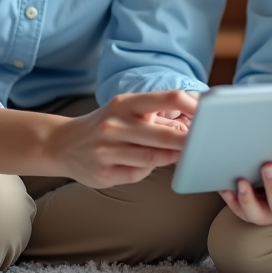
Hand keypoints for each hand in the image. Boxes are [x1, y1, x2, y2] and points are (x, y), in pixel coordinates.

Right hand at [49, 91, 197, 188]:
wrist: (63, 144)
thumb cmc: (105, 125)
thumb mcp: (126, 111)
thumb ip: (155, 116)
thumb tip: (191, 126)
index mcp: (125, 103)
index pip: (167, 98)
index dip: (193, 106)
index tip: (208, 115)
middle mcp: (115, 124)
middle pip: (164, 135)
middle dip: (188, 142)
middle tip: (205, 145)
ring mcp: (107, 150)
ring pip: (152, 158)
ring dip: (171, 158)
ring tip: (181, 155)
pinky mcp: (104, 173)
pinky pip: (137, 174)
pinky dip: (147, 170)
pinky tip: (146, 164)